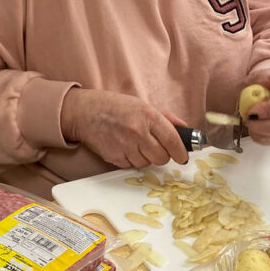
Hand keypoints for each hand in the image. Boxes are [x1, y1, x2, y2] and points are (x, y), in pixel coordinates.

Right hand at [61, 88, 189, 168]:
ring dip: (146, 158)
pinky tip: (125, 147)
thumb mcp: (142, 105)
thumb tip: (184, 129)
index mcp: (148, 116)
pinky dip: (131, 160)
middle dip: (162, 156)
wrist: (85, 112)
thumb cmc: (115, 107)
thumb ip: (165, 118)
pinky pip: (131, 165)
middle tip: (157, 149)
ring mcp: (125, 146)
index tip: (183, 157)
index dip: (180, 152)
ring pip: (147, 163)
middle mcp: (138, 132)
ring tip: (136, 144)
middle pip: (161, 157)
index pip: (172, 140)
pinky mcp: (114, 157)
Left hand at [241, 71, 269, 144]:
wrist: (268, 94)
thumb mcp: (257, 78)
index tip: (251, 111)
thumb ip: (263, 78)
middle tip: (248, 119)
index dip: (267, 109)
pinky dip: (259, 136)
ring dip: (259, 130)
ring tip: (249, 121)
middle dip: (262, 125)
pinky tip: (254, 127)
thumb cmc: (262, 87)